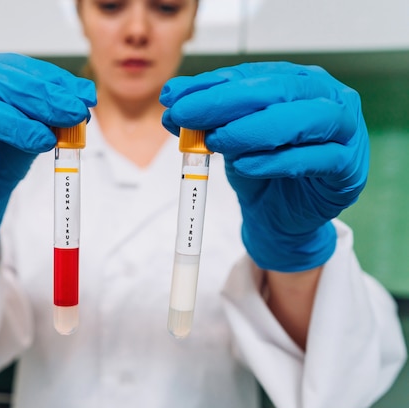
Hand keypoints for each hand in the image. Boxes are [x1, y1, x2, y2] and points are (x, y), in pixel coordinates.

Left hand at [160, 62, 368, 271]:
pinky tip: (245, 165)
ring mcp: (344, 130)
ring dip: (253, 128)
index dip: (210, 85)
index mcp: (296, 81)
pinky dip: (277, 162)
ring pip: (303, 119)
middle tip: (185, 113)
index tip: (173, 98)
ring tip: (215, 141)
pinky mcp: (349, 168)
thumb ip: (205, 117)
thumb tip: (172, 98)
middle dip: (224, 101)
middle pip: (276, 90)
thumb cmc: (260, 170)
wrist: (281, 217)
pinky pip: (316, 160)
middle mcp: (326, 97)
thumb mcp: (228, 139)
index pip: (251, 76)